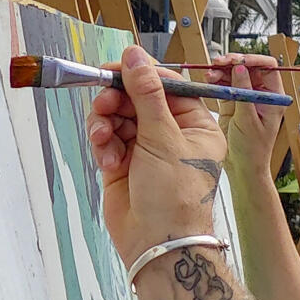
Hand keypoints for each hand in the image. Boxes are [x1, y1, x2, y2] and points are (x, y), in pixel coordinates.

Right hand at [88, 44, 226, 270]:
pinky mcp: (123, 163)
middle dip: (116, 100)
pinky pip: (107, 138)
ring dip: (105, 122)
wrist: (158, 244)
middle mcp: (172, 135)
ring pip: (117, 116)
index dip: (140, 74)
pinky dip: (103, 145)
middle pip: (137, 98)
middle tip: (102, 104)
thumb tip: (134, 54)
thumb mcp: (163, 138)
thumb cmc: (174, 195)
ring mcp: (146, 149)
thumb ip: (146, 94)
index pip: (167, 86)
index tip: (114, 68)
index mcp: (196, 126)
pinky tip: (107, 161)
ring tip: (103, 137)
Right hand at [210, 53, 285, 180]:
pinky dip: (215, 79)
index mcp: (273, 96)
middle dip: (232, 61)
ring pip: (233, 72)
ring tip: (210, 73)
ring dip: (221, 70)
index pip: (267, 66)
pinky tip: (209, 79)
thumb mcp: (248, 120)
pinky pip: (223, 83)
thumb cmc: (252, 150)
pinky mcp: (231, 101)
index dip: (253, 59)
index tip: (237, 60)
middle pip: (247, 65)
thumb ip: (244, 92)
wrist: (242, 167)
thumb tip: (241, 67)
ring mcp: (245, 95)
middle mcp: (260, 92)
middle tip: (218, 63)